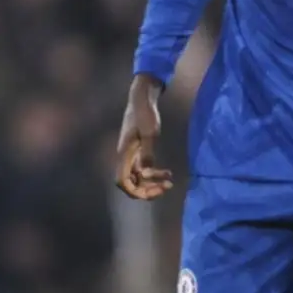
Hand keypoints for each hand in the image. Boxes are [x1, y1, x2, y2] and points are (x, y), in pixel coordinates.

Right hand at [115, 76, 172, 199]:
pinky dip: (154, 174)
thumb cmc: (145, 113)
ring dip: (152, 182)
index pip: (122, 181)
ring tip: (169, 182)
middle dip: (146, 190)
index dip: (135, 192)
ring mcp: (131, 155)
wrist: (142, 99)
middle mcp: (125, 157)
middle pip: (130, 183)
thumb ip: (147, 153)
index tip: (153, 192)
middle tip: (165, 188)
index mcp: (124, 154)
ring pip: (138, 178)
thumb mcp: (150, 133)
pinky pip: (144, 169)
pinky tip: (168, 173)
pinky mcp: (138, 151)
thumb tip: (145, 172)